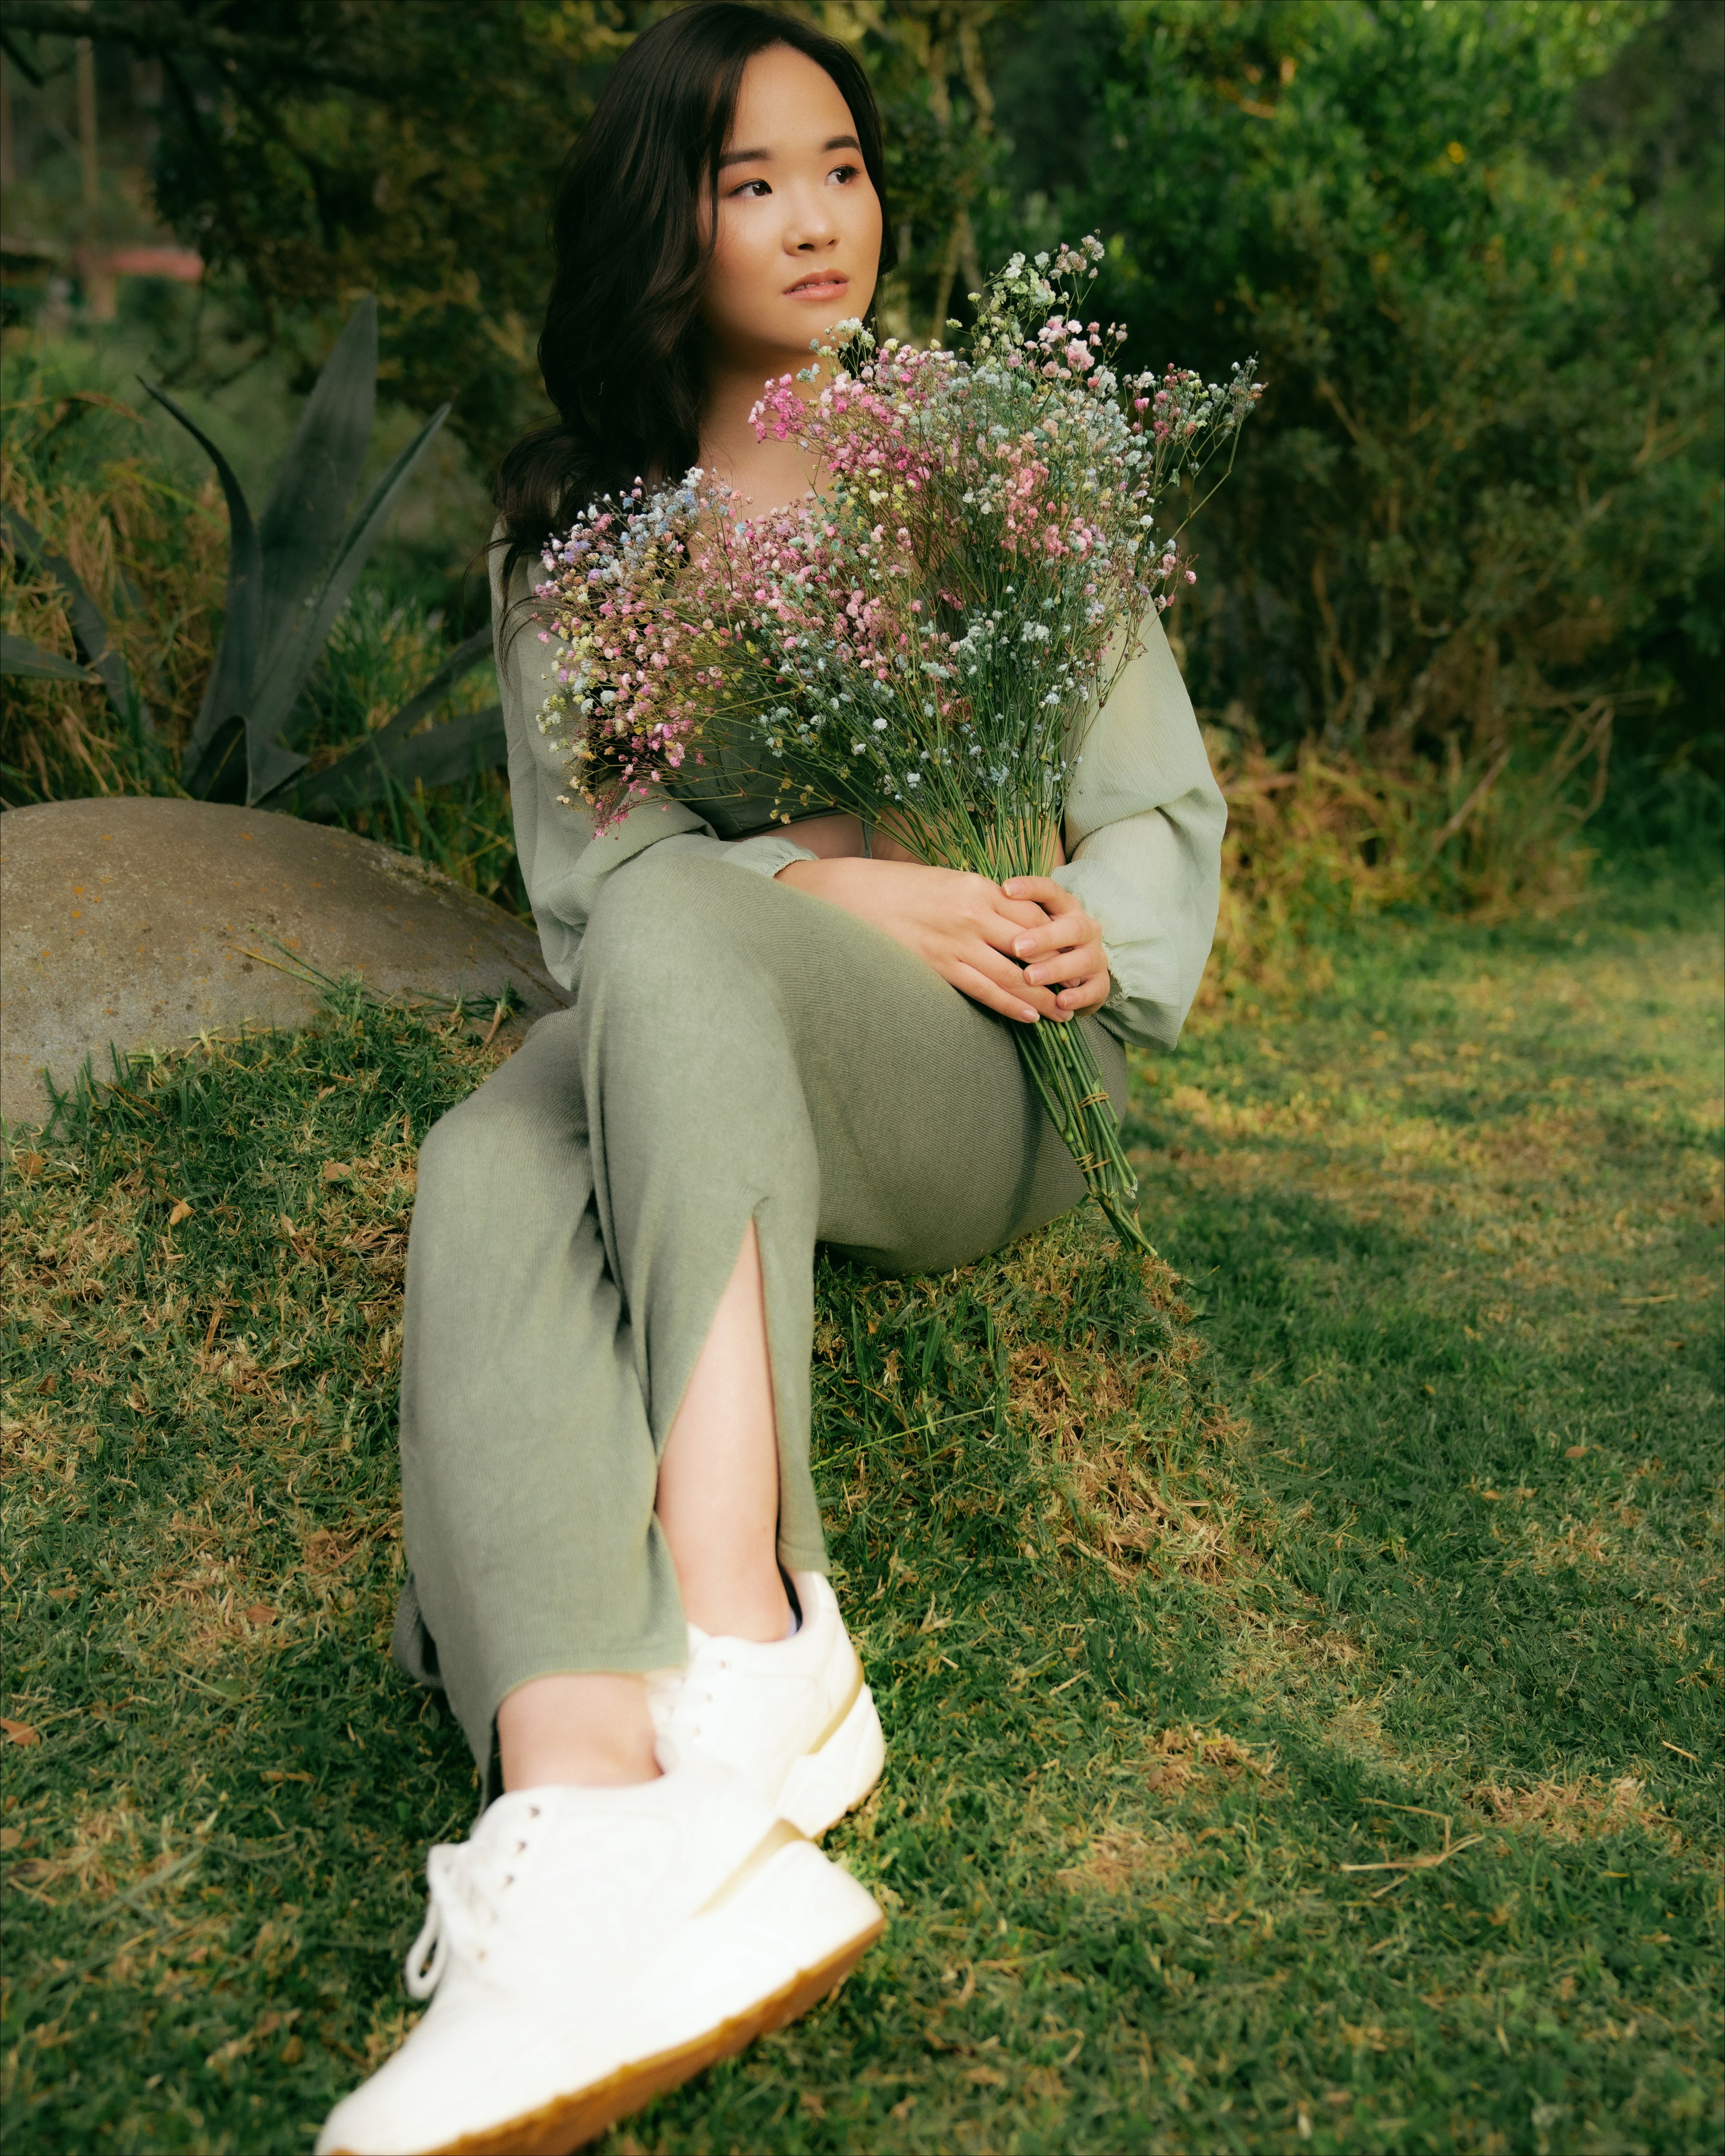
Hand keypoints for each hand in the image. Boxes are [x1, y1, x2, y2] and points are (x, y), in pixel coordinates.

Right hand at [775, 856, 1072, 1023]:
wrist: (849, 895)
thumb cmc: (895, 887)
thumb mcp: (945, 881)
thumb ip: (978, 899)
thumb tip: (1006, 917)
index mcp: (977, 887)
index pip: (1032, 914)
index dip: (1057, 938)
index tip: (1072, 953)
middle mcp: (974, 913)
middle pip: (1033, 945)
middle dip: (1060, 968)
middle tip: (1081, 988)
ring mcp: (957, 941)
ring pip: (1014, 973)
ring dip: (1043, 996)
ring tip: (1064, 1012)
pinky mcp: (939, 965)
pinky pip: (985, 990)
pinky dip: (1011, 1005)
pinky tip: (1030, 1017)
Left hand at [999, 876, 1110, 1016]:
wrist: (1076, 977)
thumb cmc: (1041, 947)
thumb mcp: (1028, 928)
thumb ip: (1013, 919)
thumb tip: (981, 909)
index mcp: (1065, 908)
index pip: (1050, 891)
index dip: (1030, 888)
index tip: (1005, 889)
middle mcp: (1084, 928)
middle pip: (1071, 927)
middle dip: (1044, 937)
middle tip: (1017, 947)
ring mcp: (1095, 955)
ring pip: (1083, 959)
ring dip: (1056, 968)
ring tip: (1030, 977)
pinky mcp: (1101, 983)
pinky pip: (1094, 989)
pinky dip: (1077, 996)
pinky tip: (1059, 1001)